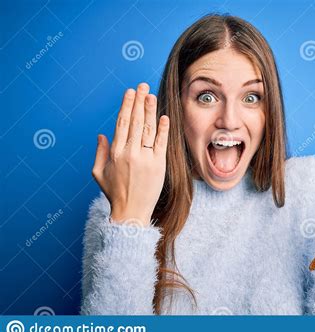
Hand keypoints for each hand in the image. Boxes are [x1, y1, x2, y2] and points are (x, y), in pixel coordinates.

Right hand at [92, 83, 169, 226]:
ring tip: (151, 95)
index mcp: (115, 152)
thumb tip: (101, 135)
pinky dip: (164, 130)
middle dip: (139, 101)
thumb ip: (100, 153)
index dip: (127, 106)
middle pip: (136, 122)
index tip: (130, 92)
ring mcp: (145, 158)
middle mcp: (130, 153)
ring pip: (148, 129)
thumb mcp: (99, 173)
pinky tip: (165, 117)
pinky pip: (162, 144)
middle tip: (143, 85)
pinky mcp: (158, 165)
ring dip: (150, 110)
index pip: (122, 123)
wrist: (131, 212)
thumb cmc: (115, 193)